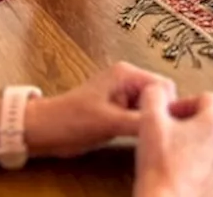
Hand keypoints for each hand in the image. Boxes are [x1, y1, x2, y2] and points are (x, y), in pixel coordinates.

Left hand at [24, 62, 175, 158]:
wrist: (45, 130)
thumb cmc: (70, 121)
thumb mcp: (110, 123)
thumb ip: (140, 121)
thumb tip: (167, 124)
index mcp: (127, 74)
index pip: (165, 86)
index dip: (168, 106)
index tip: (163, 126)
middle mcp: (128, 80)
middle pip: (161, 96)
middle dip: (160, 114)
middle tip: (153, 134)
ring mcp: (124, 94)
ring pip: (153, 107)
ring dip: (151, 121)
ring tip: (144, 137)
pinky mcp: (119, 108)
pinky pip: (142, 115)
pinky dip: (142, 126)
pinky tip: (136, 137)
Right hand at [134, 83, 212, 196]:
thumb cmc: (160, 165)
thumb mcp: (149, 121)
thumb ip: (153, 95)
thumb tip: (157, 89)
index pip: (206, 98)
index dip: (183, 103)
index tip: (166, 116)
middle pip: (211, 120)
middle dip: (189, 122)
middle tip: (166, 133)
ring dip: (194, 142)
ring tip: (171, 153)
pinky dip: (199, 163)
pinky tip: (179, 171)